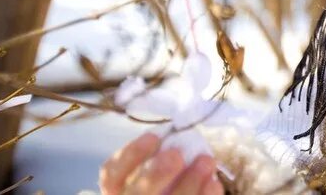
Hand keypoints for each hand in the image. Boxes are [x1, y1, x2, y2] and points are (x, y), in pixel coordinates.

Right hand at [99, 133, 222, 194]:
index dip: (131, 155)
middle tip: (176, 154)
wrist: (177, 189)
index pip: (111, 175)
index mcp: (118, 190)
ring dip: (188, 184)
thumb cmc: (168, 178)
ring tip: (206, 162)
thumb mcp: (155, 166)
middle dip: (154, 176)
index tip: (154, 136)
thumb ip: (160, 155)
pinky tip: (213, 183)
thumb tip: (180, 137)